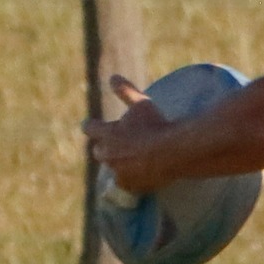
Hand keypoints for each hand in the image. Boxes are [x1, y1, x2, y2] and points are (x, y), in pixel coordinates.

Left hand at [81, 75, 170, 194]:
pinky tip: (140, 176)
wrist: (173, 153)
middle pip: (98, 151)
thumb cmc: (156, 125)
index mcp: (106, 133)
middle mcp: (107, 154)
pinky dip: (131, 179)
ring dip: (118, 163)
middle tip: (116, 144)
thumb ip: (126, 91)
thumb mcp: (142, 104)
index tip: (93, 125)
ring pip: (112, 168)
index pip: (90, 128)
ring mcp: (117, 172)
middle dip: (105, 147)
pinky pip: (125, 183)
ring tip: (130, 161)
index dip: (92, 126)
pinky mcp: (129, 186)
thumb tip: (113, 76)